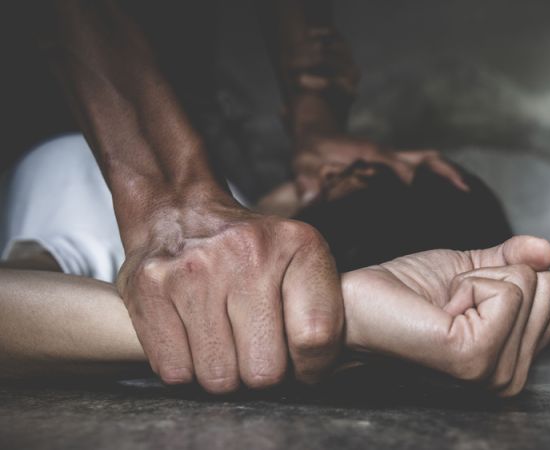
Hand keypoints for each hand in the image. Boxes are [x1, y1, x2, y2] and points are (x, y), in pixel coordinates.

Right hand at [117, 195, 342, 393]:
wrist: (181, 211)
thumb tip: (317, 370)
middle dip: (263, 374)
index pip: (315, 338)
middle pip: (265, 371)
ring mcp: (194, 271)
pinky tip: (193, 340)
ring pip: (219, 378)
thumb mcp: (302, 258)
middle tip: (255, 350)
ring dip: (224, 374)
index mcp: (297, 245)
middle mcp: (246, 254)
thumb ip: (324, 309)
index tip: (301, 363)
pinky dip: (186, 369)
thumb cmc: (250, 250)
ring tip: (225, 343)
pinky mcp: (149, 289)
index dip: (311, 366)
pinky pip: (176, 373)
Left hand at [293, 135, 468, 204]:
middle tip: (466, 192)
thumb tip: (311, 196)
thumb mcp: (303, 164)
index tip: (423, 203)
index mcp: (371, 155)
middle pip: (424, 159)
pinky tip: (453, 187)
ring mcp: (393, 156)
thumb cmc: (311, 151)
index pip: (398, 168)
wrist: (316, 133)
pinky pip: (424, 163)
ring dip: (449, 172)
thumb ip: (306, 180)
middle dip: (445, 174)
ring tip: (469, 191)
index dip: (411, 183)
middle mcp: (387, 154)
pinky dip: (441, 172)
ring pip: (429, 159)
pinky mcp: (394, 160)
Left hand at [341, 236, 549, 396]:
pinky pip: (506, 291)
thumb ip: (514, 259)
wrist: (359, 302)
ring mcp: (494, 372)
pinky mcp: (475, 357)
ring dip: (480, 279)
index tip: (468, 294)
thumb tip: (549, 248)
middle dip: (498, 275)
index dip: (513, 276)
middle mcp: (511, 376)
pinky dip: (470, 283)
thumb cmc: (406, 291)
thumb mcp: (472, 268)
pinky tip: (441, 308)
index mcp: (515, 358)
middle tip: (453, 299)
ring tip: (445, 305)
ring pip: (529, 285)